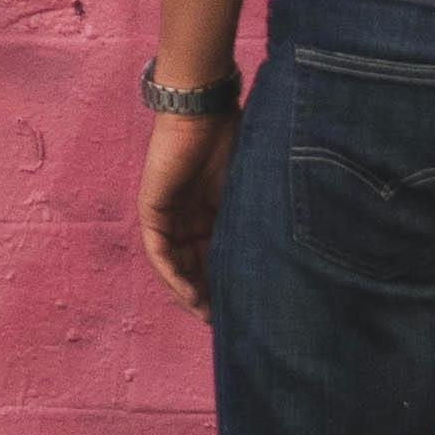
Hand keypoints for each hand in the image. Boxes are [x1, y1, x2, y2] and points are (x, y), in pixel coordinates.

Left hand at [135, 98, 233, 308]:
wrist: (204, 112)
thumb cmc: (236, 142)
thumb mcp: (248, 193)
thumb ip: (252, 221)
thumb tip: (282, 257)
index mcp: (213, 212)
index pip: (216, 257)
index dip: (227, 284)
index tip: (244, 309)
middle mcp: (189, 218)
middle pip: (195, 267)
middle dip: (209, 296)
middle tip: (226, 322)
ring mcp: (168, 215)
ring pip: (176, 266)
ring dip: (190, 293)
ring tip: (208, 315)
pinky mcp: (152, 211)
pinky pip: (160, 253)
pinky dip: (173, 276)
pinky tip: (190, 295)